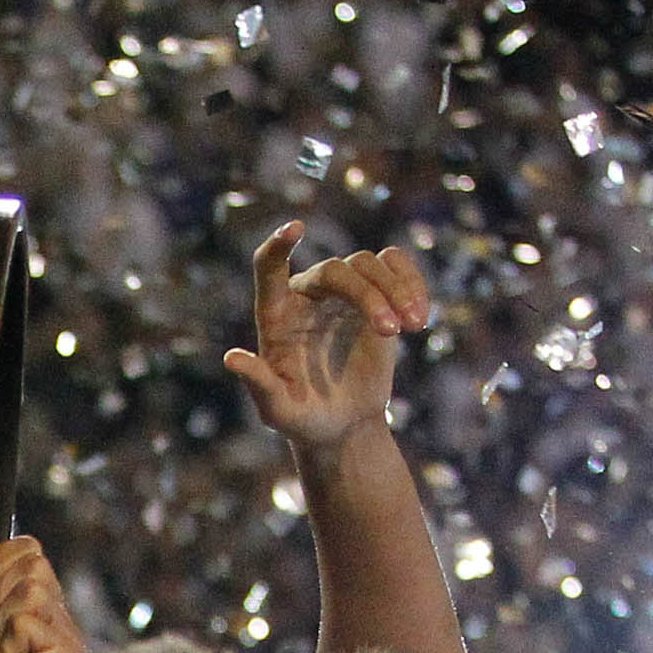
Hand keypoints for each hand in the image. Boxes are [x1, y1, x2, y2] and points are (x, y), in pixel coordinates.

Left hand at [224, 222, 432, 461]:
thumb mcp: (278, 410)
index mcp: (276, 316)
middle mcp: (307, 296)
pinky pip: (395, 266)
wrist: (343, 424)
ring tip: (412, 326)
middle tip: (391, 332)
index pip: (269, 268)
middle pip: (335, 270)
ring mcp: (343, 293)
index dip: (278, 246)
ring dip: (396, 290)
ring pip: (369, 263)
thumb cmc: (303, 419)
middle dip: (366, 294)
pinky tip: (420, 316)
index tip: (296, 228)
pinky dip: (411, 282)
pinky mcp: (378, 295)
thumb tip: (232, 358)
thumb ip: (259, 385)